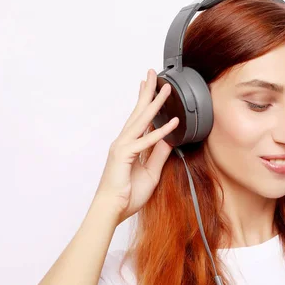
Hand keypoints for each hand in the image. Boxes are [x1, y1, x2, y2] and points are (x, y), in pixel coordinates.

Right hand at [94, 69, 178, 224]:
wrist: (112, 210)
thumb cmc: (127, 194)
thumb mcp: (151, 172)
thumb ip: (159, 155)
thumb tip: (169, 139)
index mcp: (129, 146)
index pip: (139, 119)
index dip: (145, 102)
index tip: (148, 87)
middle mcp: (124, 142)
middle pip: (138, 112)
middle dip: (147, 92)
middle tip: (153, 74)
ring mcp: (123, 146)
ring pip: (142, 120)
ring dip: (155, 103)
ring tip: (166, 88)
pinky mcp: (124, 155)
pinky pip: (146, 141)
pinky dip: (160, 131)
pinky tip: (172, 122)